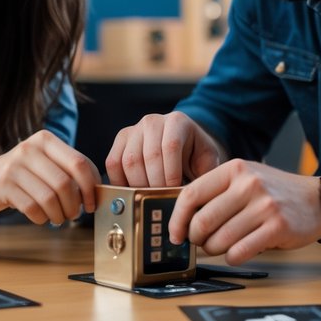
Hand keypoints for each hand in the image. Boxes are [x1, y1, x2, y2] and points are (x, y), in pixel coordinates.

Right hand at [0, 131, 98, 224]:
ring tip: (58, 218)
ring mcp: (15, 166)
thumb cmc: (24, 174)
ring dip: (59, 214)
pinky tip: (41, 217)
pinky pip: (32, 208)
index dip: (91, 187)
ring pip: (49, 198)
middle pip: (65, 183)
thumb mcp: (46, 163)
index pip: (79, 163)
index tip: (91, 203)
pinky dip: (41, 218)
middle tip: (74, 214)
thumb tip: (97, 191)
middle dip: (74, 205)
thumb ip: (69, 171)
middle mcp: (30, 148)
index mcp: (46, 140)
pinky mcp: (4, 185)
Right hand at [105, 111, 224, 186]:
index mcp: (177, 121)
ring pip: (129, 161)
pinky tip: (133, 191)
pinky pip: (113, 163)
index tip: (174, 191)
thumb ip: (204, 175)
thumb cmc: (195, 154)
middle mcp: (153, 121)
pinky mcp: (120, 140)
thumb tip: (194, 197)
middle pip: (148, 156)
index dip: (171, 173)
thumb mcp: (208, 160)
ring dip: (139, 185)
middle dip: (156, 184)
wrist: (183, 141)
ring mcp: (134, 129)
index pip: (170, 146)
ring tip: (149, 197)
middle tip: (162, 199)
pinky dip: (120, 181)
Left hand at [169, 159, 320, 264]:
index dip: (177, 219)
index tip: (175, 234)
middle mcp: (248, 184)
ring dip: (214, 250)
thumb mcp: (245, 178)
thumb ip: (217, 192)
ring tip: (220, 247)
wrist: (316, 200)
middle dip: (196, 239)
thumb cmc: (274, 192)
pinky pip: (239, 252)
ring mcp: (264, 205)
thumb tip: (183, 219)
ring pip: (219, 240)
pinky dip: (232, 257)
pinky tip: (237, 252)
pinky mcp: (277, 227)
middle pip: (203, 220)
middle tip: (200, 243)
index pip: (191, 194)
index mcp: (235, 169)